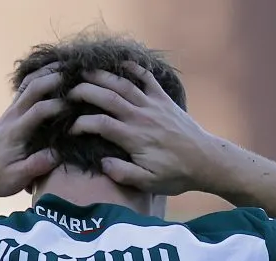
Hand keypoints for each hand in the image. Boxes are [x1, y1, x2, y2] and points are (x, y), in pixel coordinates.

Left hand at [0, 64, 65, 197]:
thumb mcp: (16, 178)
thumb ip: (37, 165)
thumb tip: (58, 153)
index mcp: (16, 131)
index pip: (39, 110)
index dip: (58, 105)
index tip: (76, 106)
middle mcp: (12, 115)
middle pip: (33, 88)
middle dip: (54, 78)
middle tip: (77, 74)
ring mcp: (10, 111)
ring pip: (28, 83)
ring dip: (46, 73)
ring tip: (67, 66)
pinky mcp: (11, 111)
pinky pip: (25, 87)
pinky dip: (39, 77)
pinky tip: (52, 74)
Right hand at [67, 62, 219, 195]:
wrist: (206, 160)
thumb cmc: (176, 175)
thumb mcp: (149, 183)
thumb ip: (123, 174)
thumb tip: (103, 163)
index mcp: (134, 138)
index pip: (100, 124)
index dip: (82, 124)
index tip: (70, 128)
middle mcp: (141, 117)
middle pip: (108, 98)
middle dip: (86, 91)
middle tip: (69, 92)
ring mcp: (153, 106)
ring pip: (124, 85)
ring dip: (103, 76)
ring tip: (85, 72)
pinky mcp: (165, 101)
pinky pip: (148, 79)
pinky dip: (135, 69)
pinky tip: (122, 63)